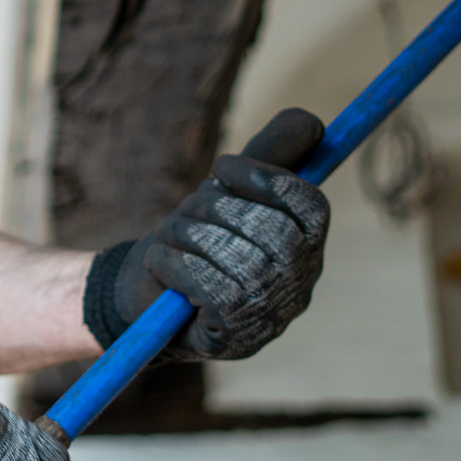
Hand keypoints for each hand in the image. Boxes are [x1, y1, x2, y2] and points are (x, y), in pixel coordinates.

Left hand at [83, 108, 330, 360]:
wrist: (146, 293)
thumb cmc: (196, 237)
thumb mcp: (230, 190)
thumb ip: (271, 154)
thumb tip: (313, 121)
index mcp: (306, 245)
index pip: (311, 206)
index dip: (267, 179)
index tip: (221, 165)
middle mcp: (299, 283)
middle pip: (271, 230)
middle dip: (216, 208)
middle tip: (187, 207)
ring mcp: (271, 316)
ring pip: (237, 258)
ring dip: (189, 236)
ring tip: (170, 236)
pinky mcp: (234, 339)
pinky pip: (211, 288)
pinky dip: (176, 265)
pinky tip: (163, 262)